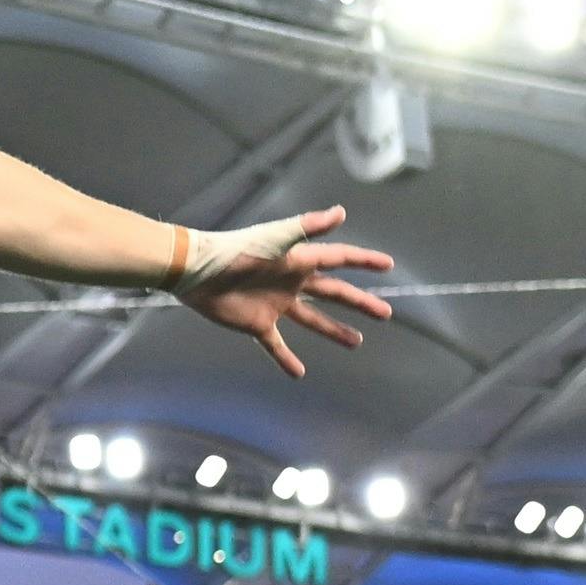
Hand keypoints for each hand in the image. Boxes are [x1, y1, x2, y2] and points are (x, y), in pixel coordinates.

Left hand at [169, 207, 396, 376]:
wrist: (199, 272)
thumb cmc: (238, 250)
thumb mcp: (277, 237)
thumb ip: (309, 226)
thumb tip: (341, 212)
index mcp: (299, 260)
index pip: (339, 259)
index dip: (363, 261)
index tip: (387, 264)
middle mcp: (292, 283)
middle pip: (334, 293)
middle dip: (360, 302)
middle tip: (386, 313)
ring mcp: (276, 305)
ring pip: (312, 320)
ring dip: (334, 330)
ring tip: (357, 342)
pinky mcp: (257, 324)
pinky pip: (276, 344)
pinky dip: (286, 358)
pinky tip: (299, 372)